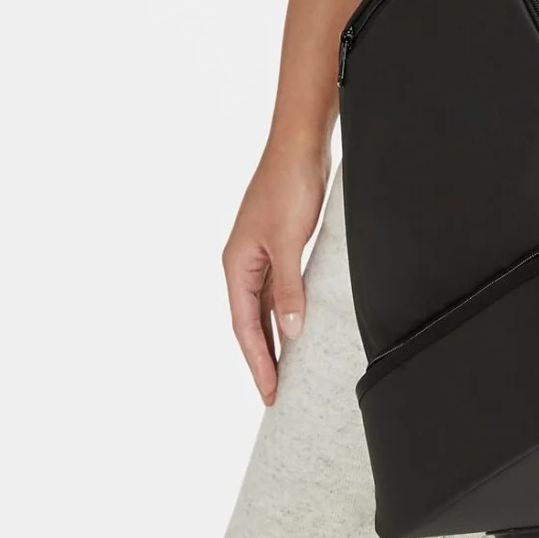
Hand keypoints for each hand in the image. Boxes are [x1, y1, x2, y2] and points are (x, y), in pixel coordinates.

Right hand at [221, 139, 330, 404]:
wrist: (302, 144)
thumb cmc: (289, 186)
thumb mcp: (288, 242)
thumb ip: (288, 289)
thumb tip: (290, 333)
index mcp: (236, 265)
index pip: (244, 326)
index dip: (258, 361)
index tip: (270, 393)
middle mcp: (244, 263)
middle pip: (250, 321)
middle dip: (263, 357)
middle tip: (277, 393)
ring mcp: (262, 253)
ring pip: (264, 307)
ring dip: (274, 337)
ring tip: (287, 369)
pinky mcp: (281, 243)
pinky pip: (280, 288)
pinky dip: (285, 310)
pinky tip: (297, 324)